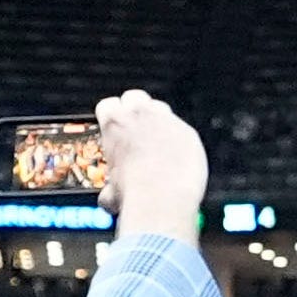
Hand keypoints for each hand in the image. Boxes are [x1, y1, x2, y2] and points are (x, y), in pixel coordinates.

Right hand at [91, 88, 208, 241]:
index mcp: (114, 123)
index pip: (107, 105)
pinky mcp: (189, 132)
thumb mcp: (111, 192)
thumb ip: (109, 188)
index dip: (110, 116)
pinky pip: (182, 129)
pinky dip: (179, 139)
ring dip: (157, 120)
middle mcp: (140, 115)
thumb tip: (108, 199)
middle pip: (134, 97)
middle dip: (134, 110)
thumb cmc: (134, 193)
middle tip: (136, 129)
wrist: (165, 198)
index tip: (114, 127)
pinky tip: (177, 158)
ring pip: (160, 108)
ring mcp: (167, 121)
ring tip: (157, 143)